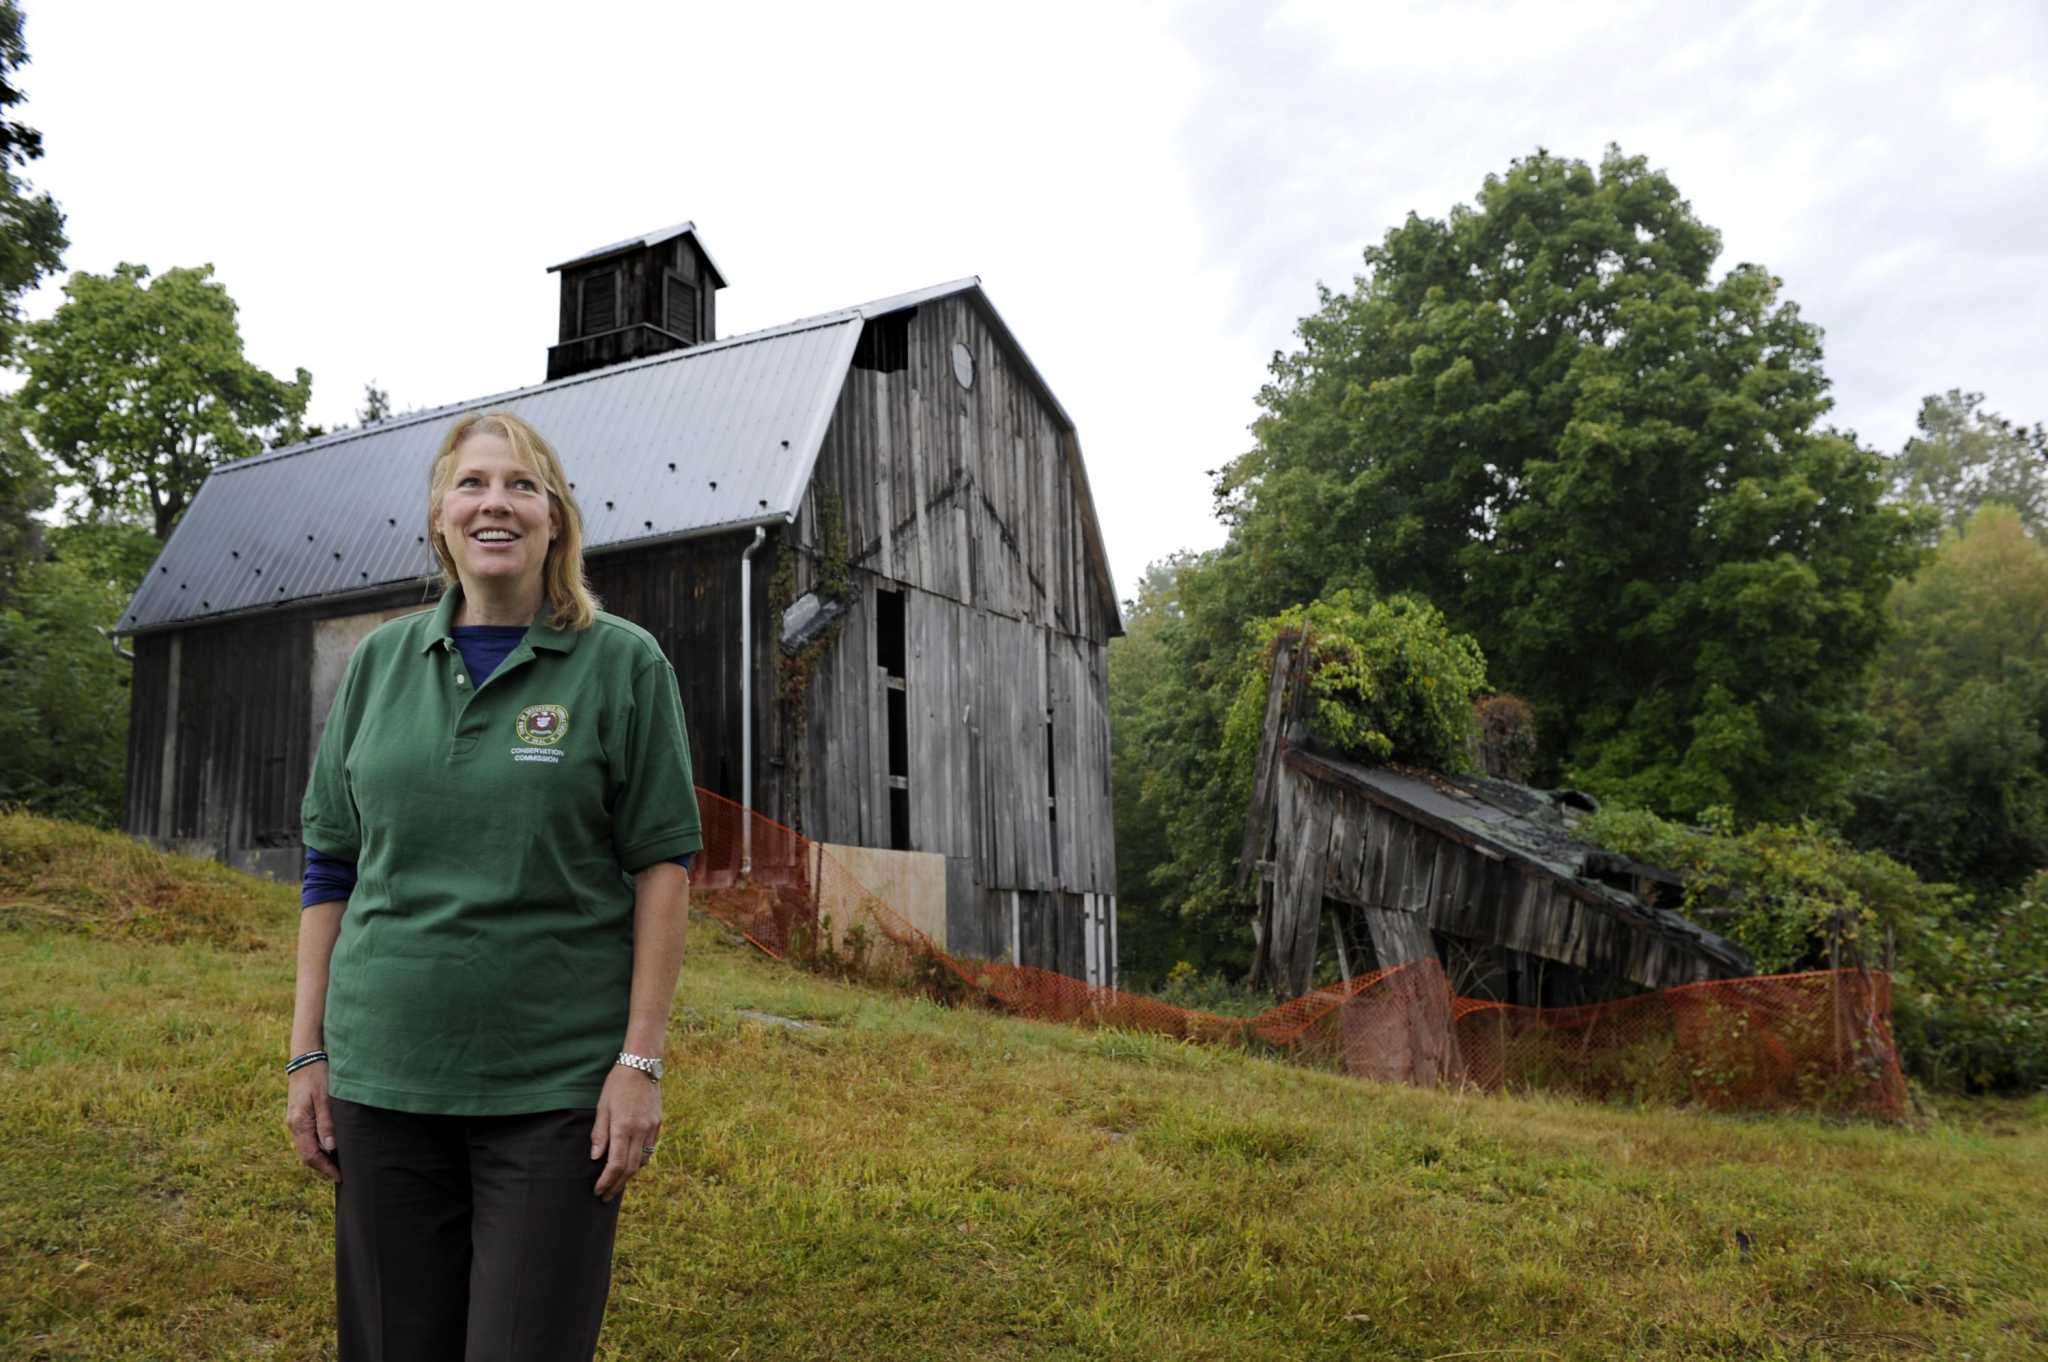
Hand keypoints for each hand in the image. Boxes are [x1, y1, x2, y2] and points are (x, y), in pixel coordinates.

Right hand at [285, 1063, 339, 1183]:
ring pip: (307, 1147)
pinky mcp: (299, 1116)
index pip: (310, 1155)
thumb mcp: (325, 1098)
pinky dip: (318, 1146)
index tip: (339, 1177)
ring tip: (338, 1164)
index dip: (325, 1168)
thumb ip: (327, 1122)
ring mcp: (295, 1121)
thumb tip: (331, 1147)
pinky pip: (307, 1138)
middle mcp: (293, 1125)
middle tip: (341, 1174)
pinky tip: (331, 1147)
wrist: (305, 1058)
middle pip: (306, 1155)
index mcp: (299, 1123)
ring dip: (321, 1158)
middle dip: (323, 1167)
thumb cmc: (318, 1076)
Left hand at [590, 1064, 661, 1201]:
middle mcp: (640, 1130)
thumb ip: (600, 1134)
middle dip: (617, 1184)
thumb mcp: (602, 1106)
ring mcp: (652, 1128)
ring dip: (629, 1175)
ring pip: (642, 1161)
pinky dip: (640, 1161)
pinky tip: (631, 1165)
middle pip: (630, 1168)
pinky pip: (649, 1149)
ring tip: (616, 1183)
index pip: (616, 1163)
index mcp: (623, 1127)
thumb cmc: (617, 1084)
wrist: (642, 1065)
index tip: (598, 1190)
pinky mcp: (658, 1124)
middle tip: (605, 1196)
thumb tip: (596, 1158)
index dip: (607, 1181)